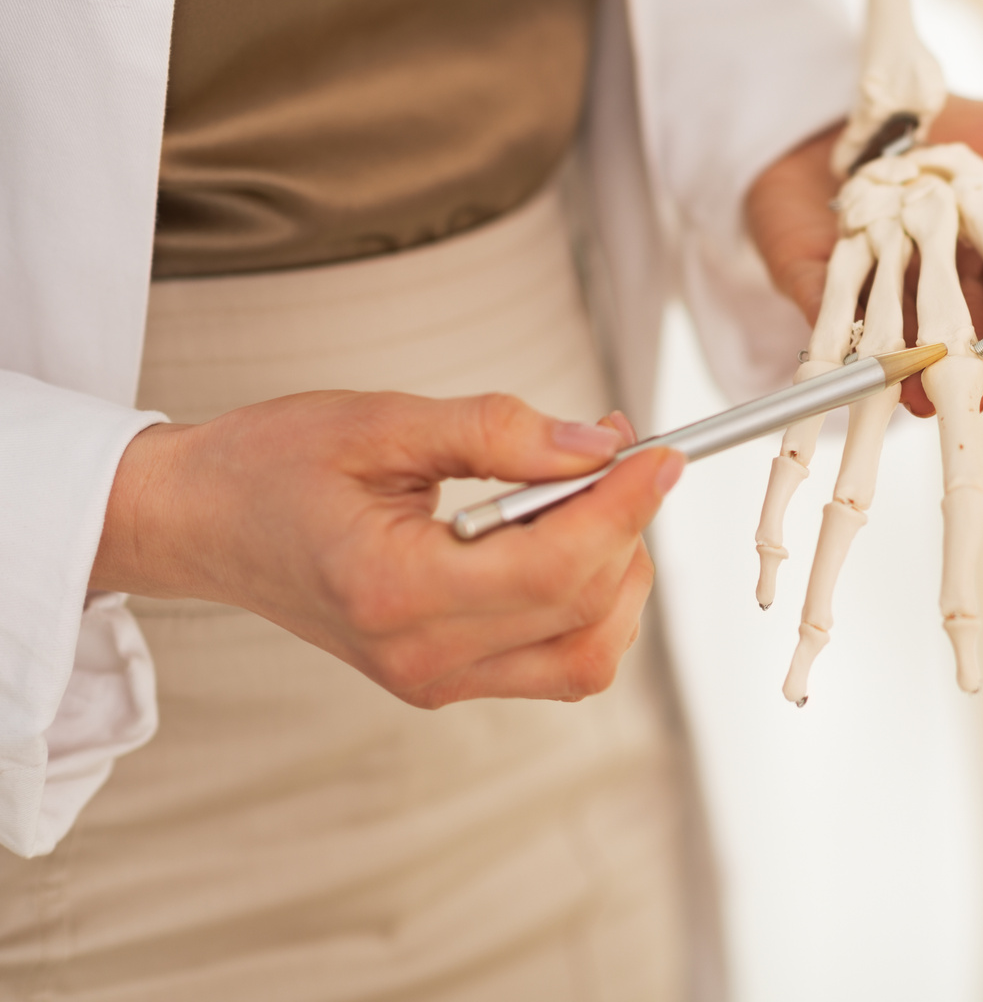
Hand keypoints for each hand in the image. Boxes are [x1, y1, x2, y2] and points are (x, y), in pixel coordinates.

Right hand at [89, 392, 680, 707]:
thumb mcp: (381, 421)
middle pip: (584, 611)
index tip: (662, 453)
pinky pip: (555, 662)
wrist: (201, 523)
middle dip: (626, 528)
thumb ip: (497, 431)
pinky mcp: (442, 680)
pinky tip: (561, 537)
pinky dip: (586, 604)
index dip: (626, 507)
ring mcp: (433, 680)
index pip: (556, 568)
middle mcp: (420, 656)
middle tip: (623, 454)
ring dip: (617, 575)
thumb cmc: (273, 465)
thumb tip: (601, 444)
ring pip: (586, 655)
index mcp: (394, 591)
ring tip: (587, 497)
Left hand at [747, 95, 982, 414]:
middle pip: (963, 326)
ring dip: (910, 368)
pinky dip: (839, 343)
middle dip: (973, 360)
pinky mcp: (817, 276)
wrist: (849, 107)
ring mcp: (878, 283)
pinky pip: (825, 311)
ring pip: (899, 332)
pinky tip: (854, 367)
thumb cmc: (952, 126)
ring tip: (920, 397)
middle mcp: (942, 282)